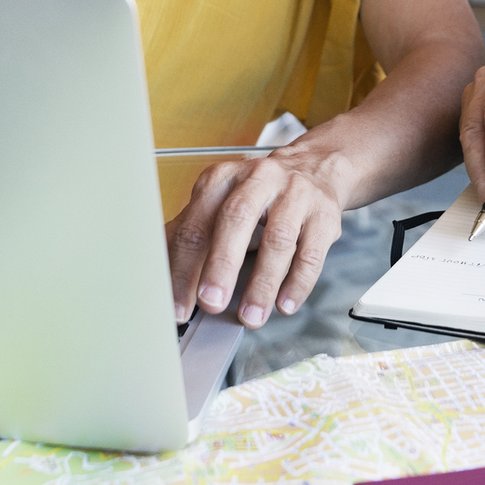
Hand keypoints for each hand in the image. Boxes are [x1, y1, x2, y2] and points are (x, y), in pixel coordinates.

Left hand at [166, 148, 345, 328]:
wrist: (315, 168)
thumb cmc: (260, 193)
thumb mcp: (221, 201)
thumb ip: (193, 231)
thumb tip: (161, 271)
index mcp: (223, 179)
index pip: (196, 225)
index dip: (184, 268)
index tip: (179, 305)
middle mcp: (258, 179)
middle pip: (236, 220)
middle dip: (221, 266)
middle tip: (211, 303)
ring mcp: (295, 194)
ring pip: (278, 240)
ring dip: (262, 284)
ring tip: (251, 316)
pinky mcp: (324, 213)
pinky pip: (311, 251)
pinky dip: (298, 282)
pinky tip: (285, 304)